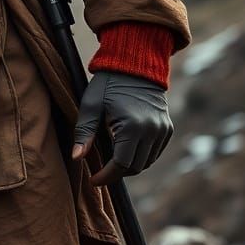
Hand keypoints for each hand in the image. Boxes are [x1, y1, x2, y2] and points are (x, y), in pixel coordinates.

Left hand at [71, 71, 172, 185]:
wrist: (134, 64)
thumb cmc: (108, 83)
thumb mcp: (91, 104)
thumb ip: (84, 132)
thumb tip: (76, 158)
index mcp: (133, 127)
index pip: (121, 165)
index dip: (106, 176)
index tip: (93, 180)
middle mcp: (152, 131)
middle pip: (135, 167)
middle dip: (117, 172)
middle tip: (101, 170)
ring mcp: (162, 130)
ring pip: (146, 162)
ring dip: (130, 165)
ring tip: (112, 158)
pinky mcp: (167, 128)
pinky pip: (154, 152)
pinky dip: (141, 156)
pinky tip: (126, 148)